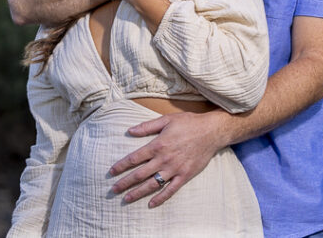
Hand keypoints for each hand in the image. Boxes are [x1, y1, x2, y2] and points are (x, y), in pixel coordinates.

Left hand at [108, 110, 227, 205]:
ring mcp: (174, 169)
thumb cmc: (188, 123)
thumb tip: (130, 130)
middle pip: (140, 174)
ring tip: (126, 199)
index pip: (134, 158)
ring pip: (152, 184)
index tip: (111, 172)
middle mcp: (164, 159)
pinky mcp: (185, 176)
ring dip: (138, 192)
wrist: (211, 132)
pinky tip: (151, 204)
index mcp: (157, 145)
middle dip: (125, 182)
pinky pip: (171, 190)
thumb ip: (146, 126)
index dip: (121, 166)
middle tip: (113, 190)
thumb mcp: (166, 120)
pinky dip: (160, 198)